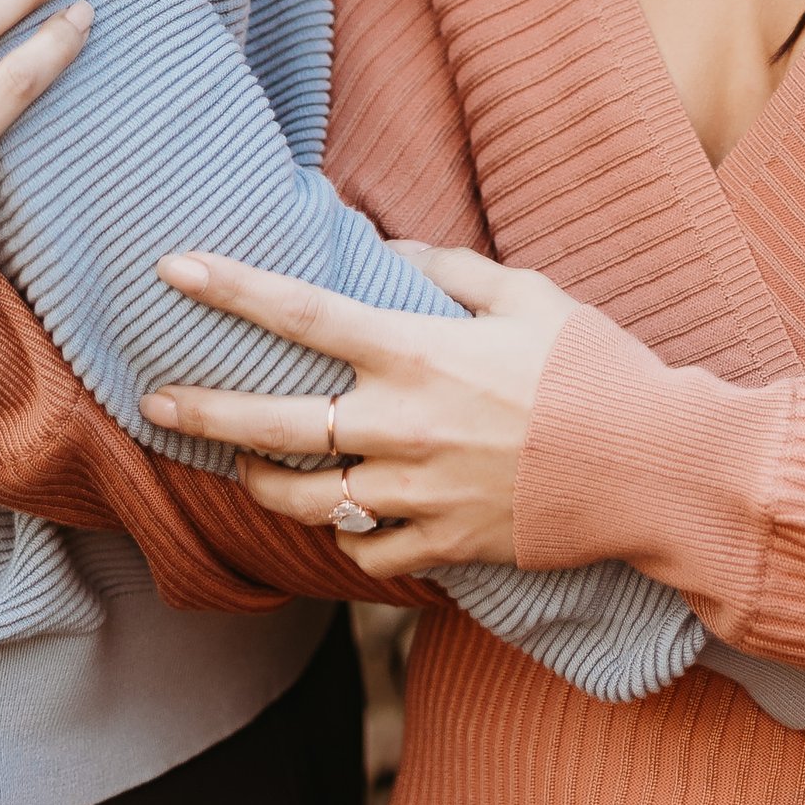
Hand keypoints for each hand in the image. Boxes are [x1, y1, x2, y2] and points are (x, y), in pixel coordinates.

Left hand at [142, 239, 575, 577]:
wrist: (651, 469)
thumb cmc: (594, 369)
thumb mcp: (528, 296)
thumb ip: (451, 272)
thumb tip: (396, 255)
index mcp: (418, 352)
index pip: (302, 313)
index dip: (231, 289)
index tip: (172, 269)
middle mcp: (402, 426)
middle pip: (272, 426)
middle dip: (201, 414)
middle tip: (153, 405)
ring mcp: (416, 494)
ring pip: (304, 500)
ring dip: (259, 482)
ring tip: (240, 465)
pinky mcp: (440, 546)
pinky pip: (362, 550)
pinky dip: (345, 533)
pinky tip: (342, 514)